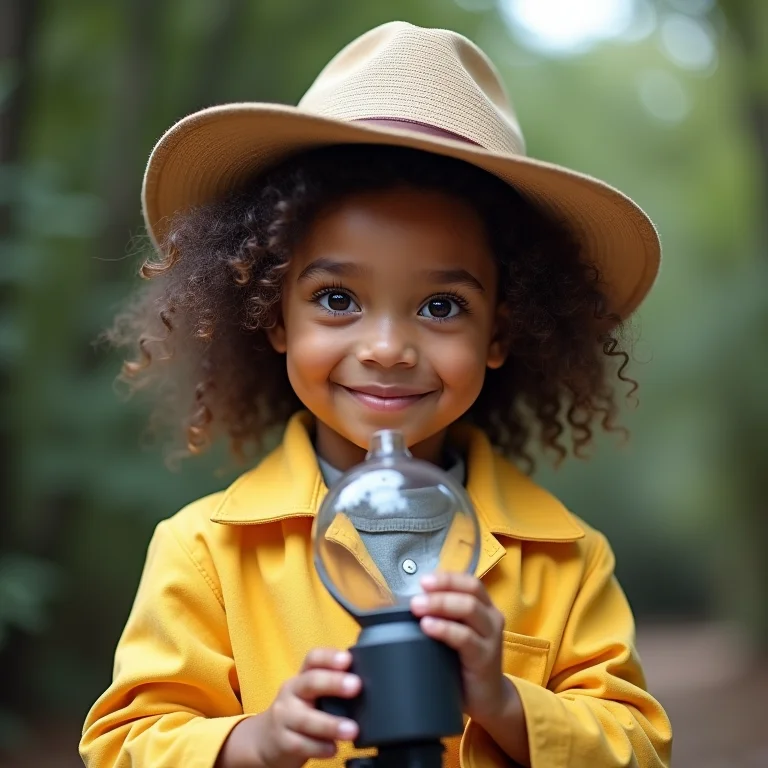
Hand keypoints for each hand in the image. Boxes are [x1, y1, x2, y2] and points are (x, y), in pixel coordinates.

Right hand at [215, 648, 360, 767]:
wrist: (266, 739)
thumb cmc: (299, 711)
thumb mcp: (311, 694)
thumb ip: (332, 686)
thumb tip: (369, 683)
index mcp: (302, 677)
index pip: (313, 659)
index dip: (330, 657)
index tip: (347, 659)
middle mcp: (292, 692)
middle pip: (310, 682)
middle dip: (334, 683)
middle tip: (356, 686)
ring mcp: (284, 717)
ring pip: (306, 719)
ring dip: (331, 724)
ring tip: (352, 730)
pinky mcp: (282, 741)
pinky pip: (301, 744)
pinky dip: (320, 747)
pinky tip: (333, 748)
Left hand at [410, 572, 506, 724]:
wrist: (488, 700)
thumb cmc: (464, 663)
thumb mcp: (456, 634)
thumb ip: (442, 617)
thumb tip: (407, 603)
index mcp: (484, 608)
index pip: (469, 582)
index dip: (447, 578)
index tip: (423, 581)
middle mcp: (491, 618)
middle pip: (469, 592)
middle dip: (440, 589)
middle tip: (415, 598)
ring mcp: (491, 637)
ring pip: (468, 609)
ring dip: (440, 604)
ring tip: (417, 608)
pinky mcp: (485, 657)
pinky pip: (465, 637)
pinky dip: (444, 628)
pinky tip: (428, 626)